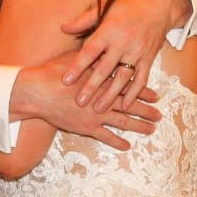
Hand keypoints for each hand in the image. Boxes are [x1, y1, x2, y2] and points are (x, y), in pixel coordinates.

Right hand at [19, 55, 161, 149]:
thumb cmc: (53, 72)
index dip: (143, 90)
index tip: (156, 94)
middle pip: (131, 104)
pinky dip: (117, 142)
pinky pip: (106, 137)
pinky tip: (127, 146)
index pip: (128, 85)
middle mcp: (104, 98)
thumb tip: (102, 49)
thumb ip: (92, 58)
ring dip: (139, 126)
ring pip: (123, 122)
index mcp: (103, 81)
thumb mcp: (76, 59)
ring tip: (151, 129)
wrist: (37, 92)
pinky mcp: (86, 127)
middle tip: (159, 114)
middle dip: (146, 109)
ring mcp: (96, 114)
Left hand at [61, 0, 184, 110]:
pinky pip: (141, 79)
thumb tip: (64, 28)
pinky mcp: (149, 59)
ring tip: (98, 108)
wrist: (159, 5)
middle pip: (104, 68)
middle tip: (79, 102)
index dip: (78, 66)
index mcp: (109, 30)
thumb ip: (84, 20)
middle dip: (91, 87)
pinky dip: (134, 93)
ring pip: (122, 78)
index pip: (90, 51)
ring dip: (110, 95)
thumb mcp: (105, 8)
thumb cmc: (128, 6)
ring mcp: (137, 52)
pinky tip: (125, 105)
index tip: (66, 80)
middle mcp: (123, 43)